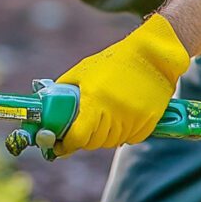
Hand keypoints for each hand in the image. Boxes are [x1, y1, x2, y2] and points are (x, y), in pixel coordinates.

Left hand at [52, 13, 189, 156]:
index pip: (78, 136)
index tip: (62, 145)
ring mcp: (133, 118)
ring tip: (104, 117)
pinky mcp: (149, 122)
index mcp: (95, 99)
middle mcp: (114, 112)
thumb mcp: (83, 71)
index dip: (68, 144)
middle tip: (82, 129)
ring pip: (112, 142)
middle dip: (85, 139)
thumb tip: (50, 107)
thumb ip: (66, 89)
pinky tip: (122, 116)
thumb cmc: (114, 61)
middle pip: (94, 142)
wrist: (151, 56)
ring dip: (104, 136)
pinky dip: (124, 133)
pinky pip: (131, 138)